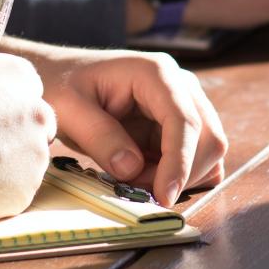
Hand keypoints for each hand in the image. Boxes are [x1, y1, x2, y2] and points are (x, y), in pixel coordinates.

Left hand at [17, 47, 228, 206]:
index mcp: (156, 73)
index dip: (180, 162)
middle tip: (138, 189)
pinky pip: (197, 157)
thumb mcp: (69, 110)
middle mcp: (180, 85)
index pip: (184, 121)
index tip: (164, 196)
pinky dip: (180, 175)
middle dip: (180, 173)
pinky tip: (148, 176)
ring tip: (136, 178)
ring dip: (179, 176)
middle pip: (208, 137)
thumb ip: (100, 137)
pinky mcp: (179, 124)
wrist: (59, 76)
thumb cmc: (61, 85)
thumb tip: (132, 169)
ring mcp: (184, 104)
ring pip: (207, 151)